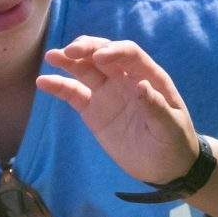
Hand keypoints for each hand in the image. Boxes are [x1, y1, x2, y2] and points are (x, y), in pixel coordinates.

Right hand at [37, 38, 199, 188]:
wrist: (165, 167)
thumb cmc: (174, 143)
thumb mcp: (170, 128)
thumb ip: (156, 107)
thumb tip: (140, 85)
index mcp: (149, 77)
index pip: (130, 54)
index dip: (115, 52)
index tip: (99, 58)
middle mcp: (126, 78)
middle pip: (104, 54)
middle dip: (87, 48)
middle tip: (69, 51)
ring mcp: (108, 93)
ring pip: (86, 69)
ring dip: (69, 60)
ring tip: (52, 56)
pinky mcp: (93, 110)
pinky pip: (74, 93)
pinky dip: (59, 86)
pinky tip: (43, 82)